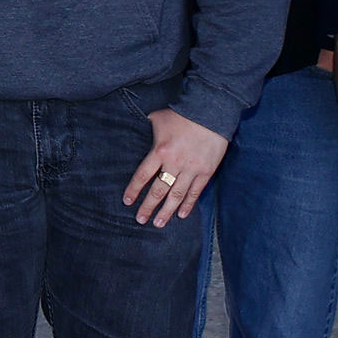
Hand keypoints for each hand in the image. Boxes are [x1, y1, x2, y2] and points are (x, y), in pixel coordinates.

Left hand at [122, 110, 229, 227]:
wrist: (211, 112)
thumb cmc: (182, 114)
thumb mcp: (157, 118)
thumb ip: (147, 128)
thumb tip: (134, 126)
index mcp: (159, 151)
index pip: (142, 175)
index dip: (134, 190)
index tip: (127, 202)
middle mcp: (174, 163)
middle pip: (158, 190)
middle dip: (148, 207)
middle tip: (141, 220)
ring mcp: (191, 169)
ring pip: (176, 196)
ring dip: (167, 211)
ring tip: (158, 224)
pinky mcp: (206, 172)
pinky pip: (195, 192)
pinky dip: (188, 205)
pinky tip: (181, 215)